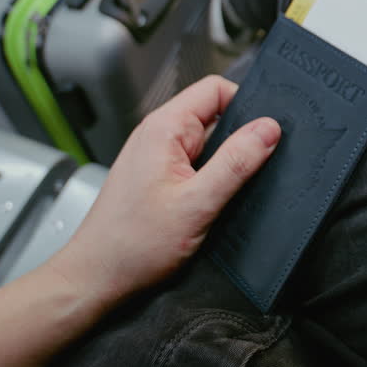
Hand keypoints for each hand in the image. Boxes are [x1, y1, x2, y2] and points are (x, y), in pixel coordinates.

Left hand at [47, 75, 279, 305]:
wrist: (97, 278)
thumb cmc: (134, 245)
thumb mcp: (197, 203)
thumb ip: (236, 163)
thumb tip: (268, 129)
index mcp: (164, 128)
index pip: (215, 89)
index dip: (246, 105)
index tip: (265, 134)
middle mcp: (158, 135)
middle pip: (214, 115)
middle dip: (239, 138)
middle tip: (254, 169)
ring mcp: (157, 157)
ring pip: (208, 143)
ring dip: (226, 163)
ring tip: (231, 191)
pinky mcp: (159, 178)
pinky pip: (197, 165)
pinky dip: (212, 179)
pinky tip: (216, 202)